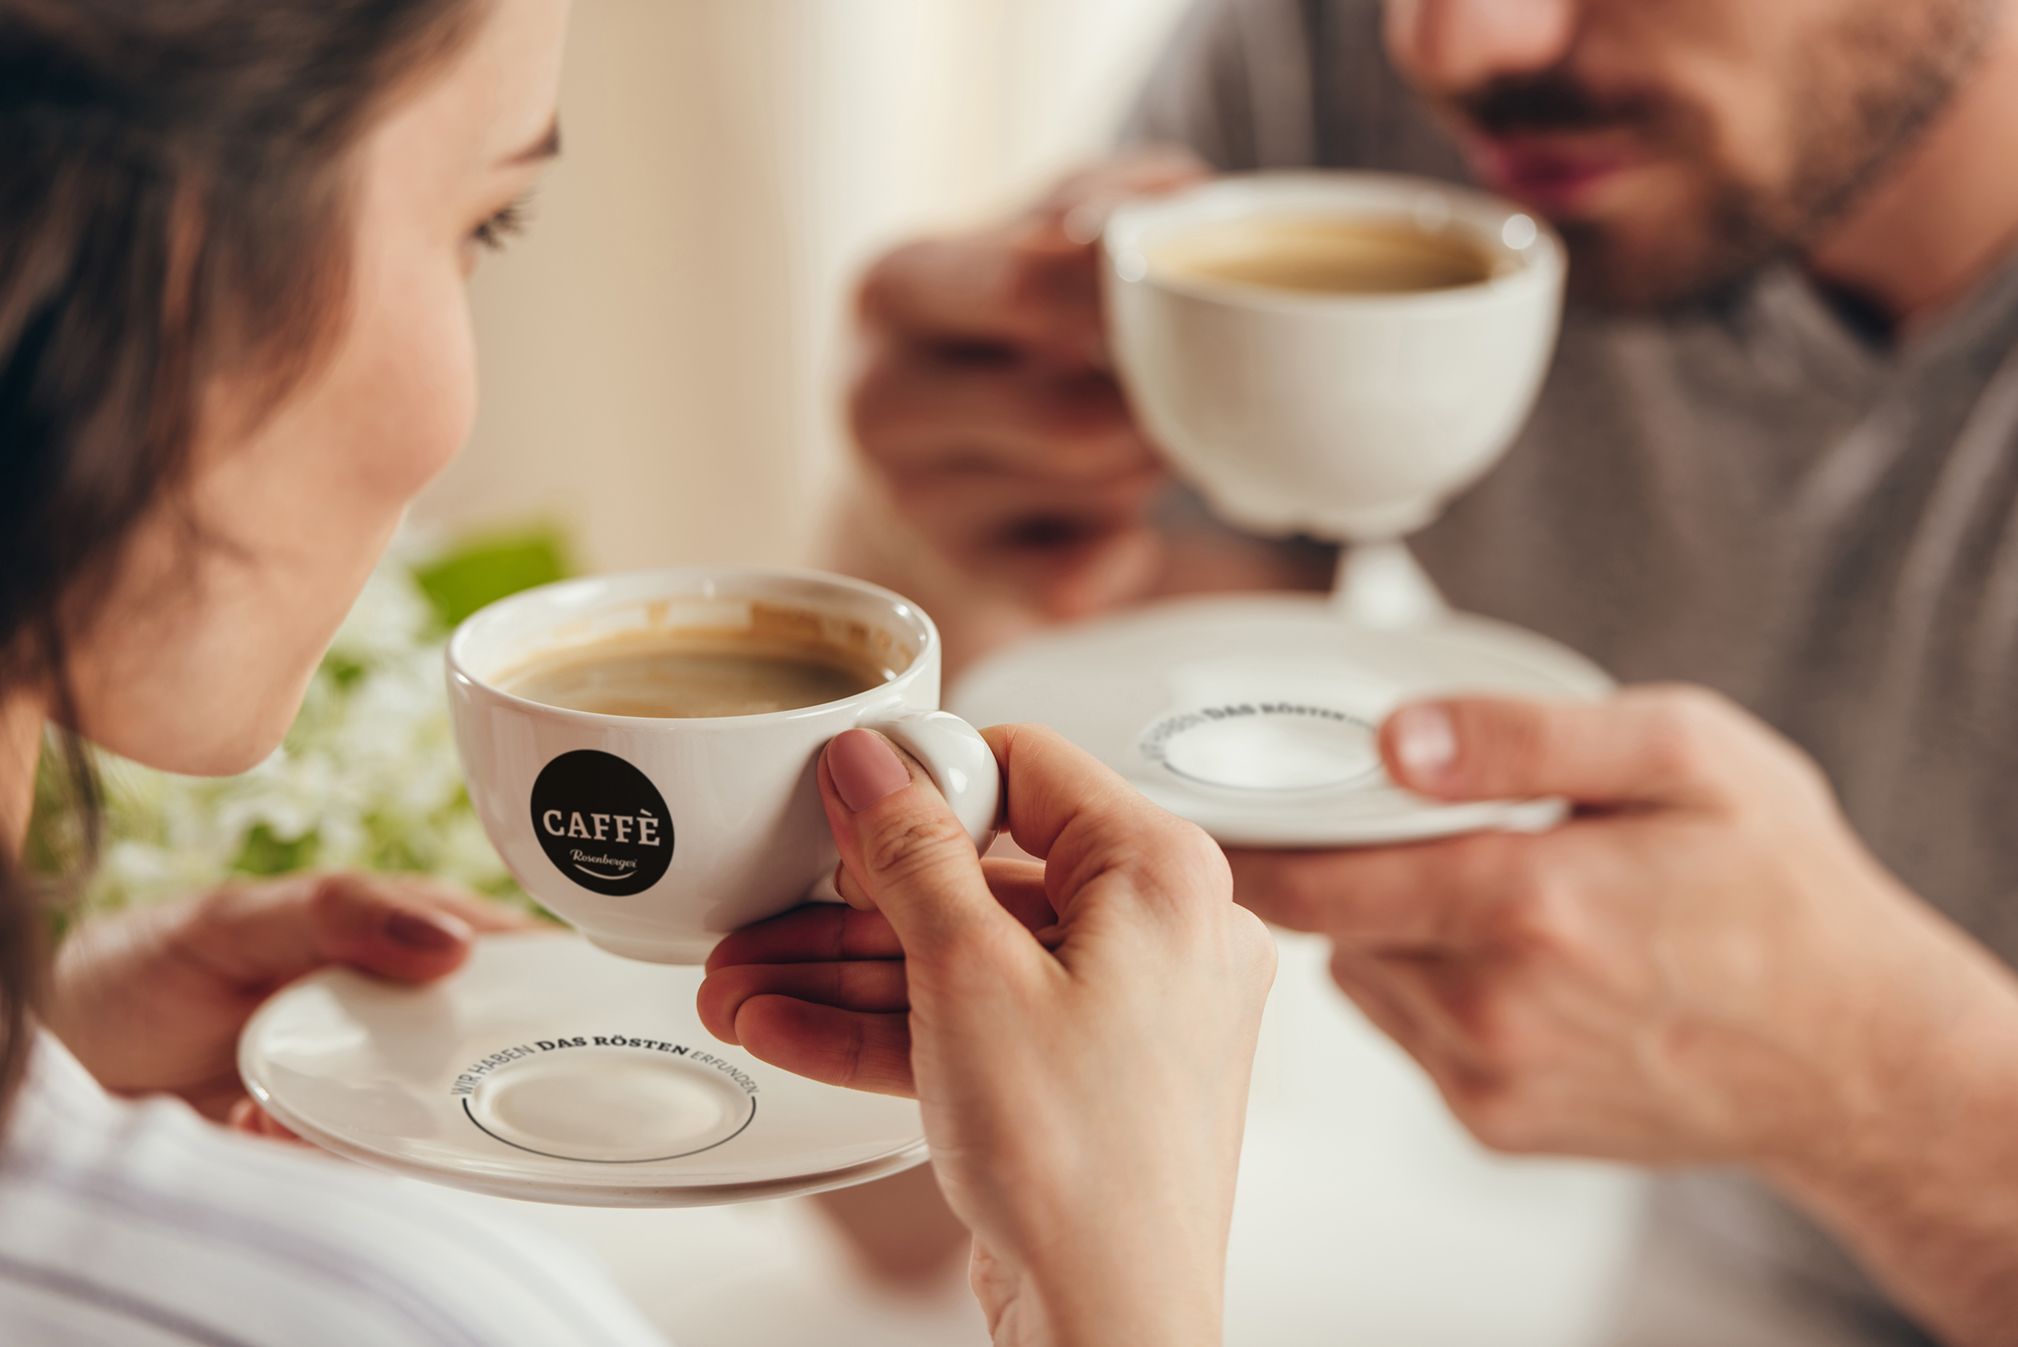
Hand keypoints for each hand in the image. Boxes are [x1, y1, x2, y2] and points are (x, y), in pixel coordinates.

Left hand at [48, 872, 530, 1128]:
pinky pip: (373, 1170)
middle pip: (490, 1046)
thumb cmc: (143, 970)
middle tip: (444, 1076)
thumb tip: (456, 941)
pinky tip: (267, 1128)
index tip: (587, 1004)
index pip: (505, 952)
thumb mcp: (234, 921)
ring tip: (299, 1100)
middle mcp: (394, 1011)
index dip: (556, 976)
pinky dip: (334, 1162)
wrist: (61, 1062)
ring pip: (436, 1116)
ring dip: (394, 1123)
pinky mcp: (329, 1148)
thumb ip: (338, 913)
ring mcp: (366, 1082)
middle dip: (483, 1069)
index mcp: (394, 935)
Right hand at [700, 726, 1273, 1346]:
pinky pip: (976, 1024)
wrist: (1109, 1325)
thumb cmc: (1084, 1168)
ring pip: (967, 960)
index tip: (843, 796)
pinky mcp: (1084, 1078)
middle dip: (854, 905)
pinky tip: (784, 1027)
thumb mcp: (968, 976)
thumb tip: (873, 766)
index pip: (1031, 770)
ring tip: (741, 980)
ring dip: (847, 973)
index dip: (926, 778)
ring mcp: (1124, 1014)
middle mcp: (1160, 937)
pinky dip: (887, 1028)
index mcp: (1164, 877)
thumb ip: (911, 856)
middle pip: (984, 876)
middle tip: (768, 907)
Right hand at [848, 150, 1207, 618]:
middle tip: (1192, 377)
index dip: (1136, 293)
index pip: (1032, 287)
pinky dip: (1128, 551)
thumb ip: (1106, 200)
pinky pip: (1087, 580)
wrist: (913, 459)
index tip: (1186, 288)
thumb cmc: (1002, 325)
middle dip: (1157, 402)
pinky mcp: (961, 580)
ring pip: (1098, 492)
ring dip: (1151, 461)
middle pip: (1076, 417)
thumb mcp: (1031, 230)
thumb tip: (1175, 216)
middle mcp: (881, 402)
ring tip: (1134, 431)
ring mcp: (913, 505)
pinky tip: (1109, 518)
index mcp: (893, 286)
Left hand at [1230, 687, 2014, 1170]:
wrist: (1853, 1056)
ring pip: (1363, 975)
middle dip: (1337, 867)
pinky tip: (1510, 959)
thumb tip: (1398, 737)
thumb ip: (1529, 736)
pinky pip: (1409, 1031)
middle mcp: (1492, 1005)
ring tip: (1480, 889)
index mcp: (1527, 903)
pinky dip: (1428, 986)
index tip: (1211, 809)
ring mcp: (1489, 1077)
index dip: (1251, 841)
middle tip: (1390, 821)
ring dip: (1386, 928)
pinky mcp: (1494, 1124)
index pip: (1314, 879)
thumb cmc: (1779, 889)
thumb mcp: (1685, 756)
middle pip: (1332, 922)